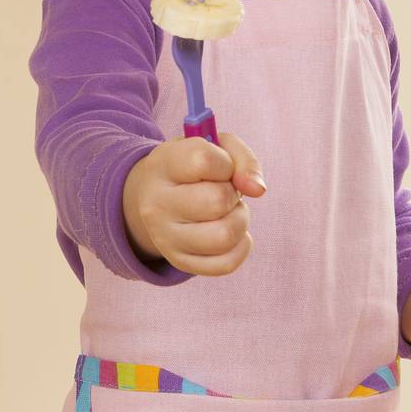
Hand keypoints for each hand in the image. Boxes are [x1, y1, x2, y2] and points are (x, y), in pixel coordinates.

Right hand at [122, 130, 266, 275]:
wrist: (152, 195)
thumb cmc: (192, 167)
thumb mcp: (214, 148)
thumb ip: (242, 159)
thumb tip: (258, 190)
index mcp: (162, 165)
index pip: (203, 160)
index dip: (226, 163)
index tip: (221, 166)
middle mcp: (157, 204)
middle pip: (218, 201)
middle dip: (233, 193)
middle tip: (223, 190)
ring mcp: (165, 237)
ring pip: (224, 236)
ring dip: (239, 220)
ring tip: (227, 211)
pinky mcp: (179, 261)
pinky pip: (227, 263)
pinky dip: (241, 245)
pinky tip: (229, 229)